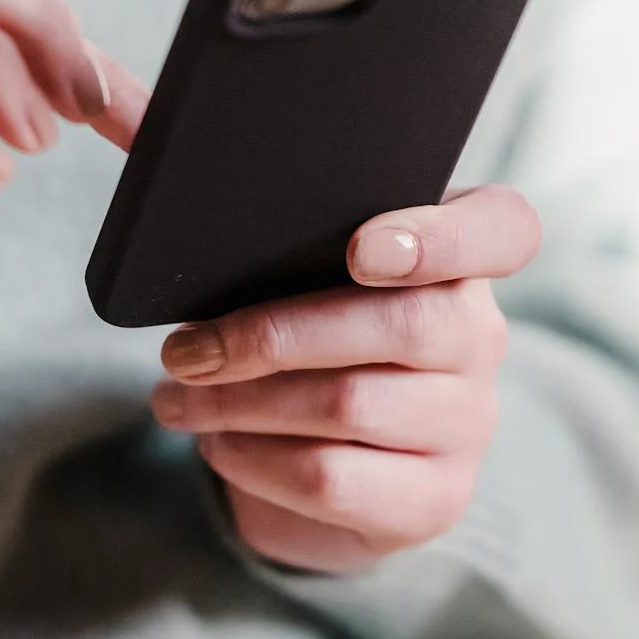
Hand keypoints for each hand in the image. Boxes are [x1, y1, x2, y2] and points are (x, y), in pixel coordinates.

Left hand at [149, 185, 541, 573]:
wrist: (333, 479)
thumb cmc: (301, 351)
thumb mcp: (286, 278)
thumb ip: (247, 216)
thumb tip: (133, 136)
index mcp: (459, 262)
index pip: (505, 228)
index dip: (443, 235)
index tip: (364, 247)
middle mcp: (480, 339)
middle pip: (401, 321)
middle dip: (269, 333)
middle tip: (182, 349)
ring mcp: (466, 426)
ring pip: (349, 403)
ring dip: (237, 400)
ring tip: (172, 395)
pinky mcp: (432, 502)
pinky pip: (331, 476)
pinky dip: (251, 457)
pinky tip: (216, 443)